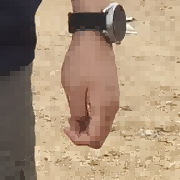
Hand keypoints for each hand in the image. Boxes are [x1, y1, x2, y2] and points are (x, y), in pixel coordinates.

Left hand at [60, 32, 119, 148]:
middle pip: (100, 135)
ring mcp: (113, 100)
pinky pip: (101, 114)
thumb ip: (76, 113)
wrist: (94, 39)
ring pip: (101, 125)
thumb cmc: (81, 62)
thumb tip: (79, 127)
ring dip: (86, 125)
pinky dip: (90, 116)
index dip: (79, 139)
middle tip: (67, 123)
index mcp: (104, 108)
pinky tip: (79, 105)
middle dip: (82, 135)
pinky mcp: (110, 94)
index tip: (66, 127)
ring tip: (71, 112)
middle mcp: (113, 107)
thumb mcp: (73, 90)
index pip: (95, 139)